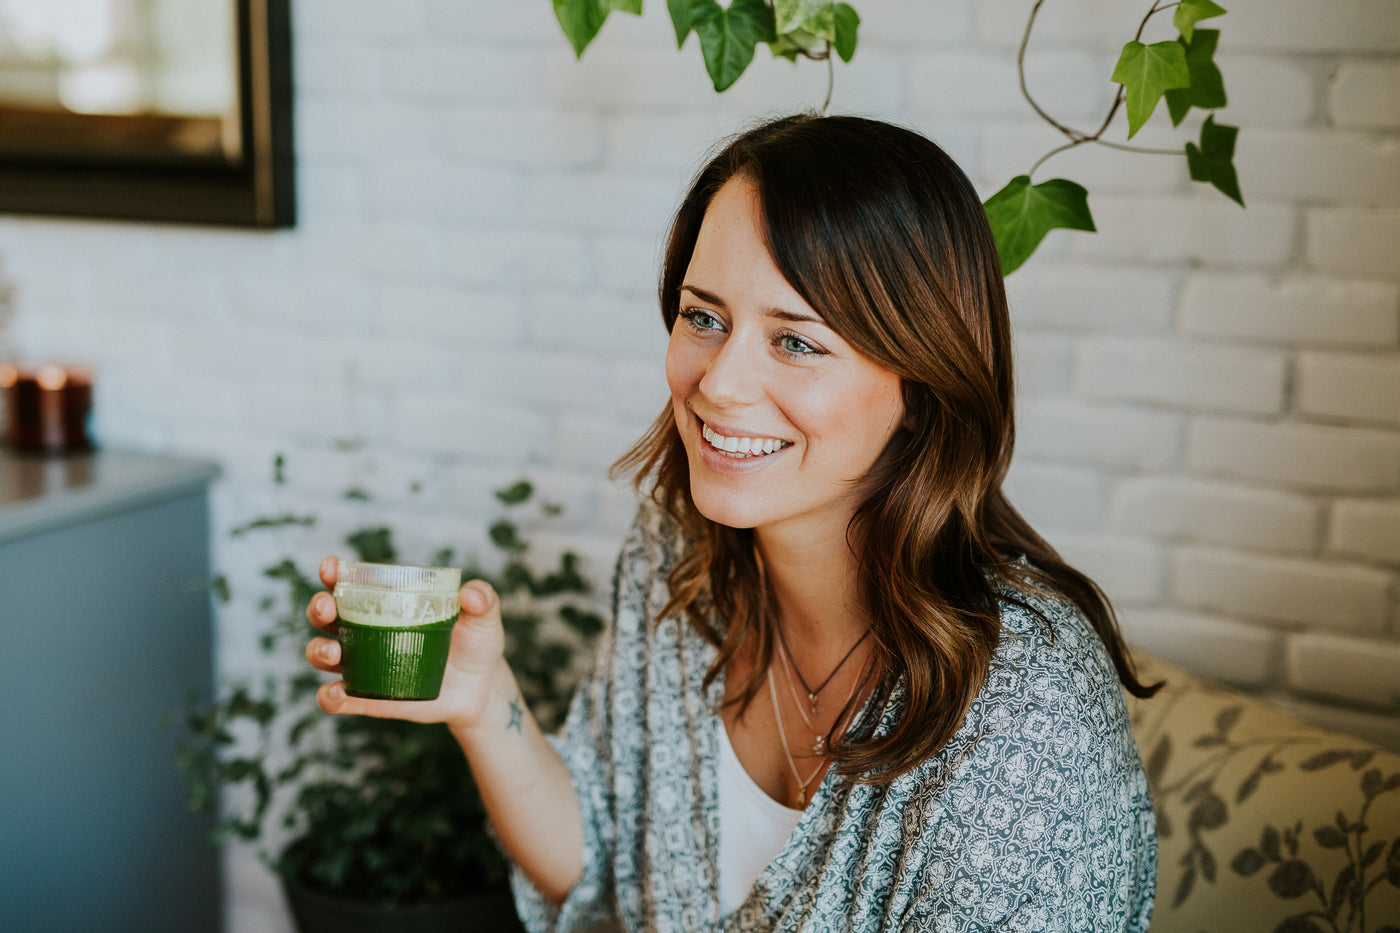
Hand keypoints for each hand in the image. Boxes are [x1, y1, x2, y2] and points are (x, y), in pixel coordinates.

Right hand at [305, 556, 508, 731]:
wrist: (481, 689)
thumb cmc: (476, 642)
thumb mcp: (484, 618)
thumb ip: (482, 600)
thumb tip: (470, 594)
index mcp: (386, 604)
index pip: (350, 584)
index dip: (333, 573)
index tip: (330, 566)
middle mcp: (365, 632)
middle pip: (326, 617)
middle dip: (318, 608)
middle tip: (327, 608)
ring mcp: (364, 665)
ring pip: (323, 655)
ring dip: (318, 651)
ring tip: (334, 654)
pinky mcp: (368, 698)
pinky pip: (337, 699)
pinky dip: (329, 697)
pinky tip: (335, 694)